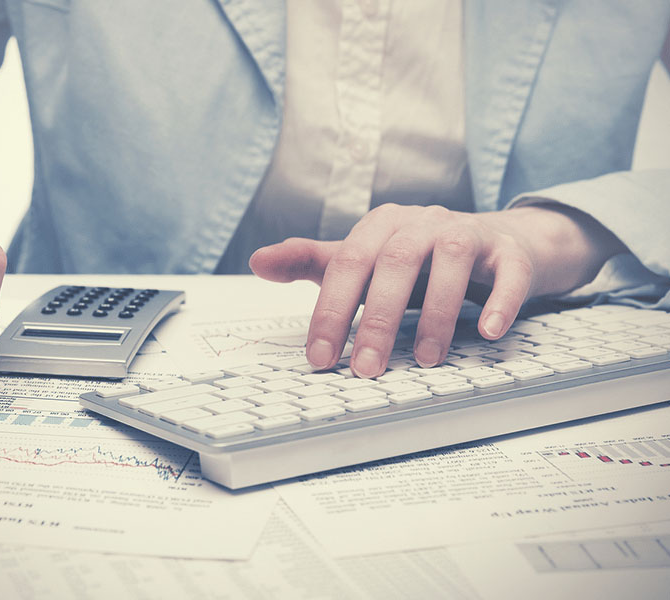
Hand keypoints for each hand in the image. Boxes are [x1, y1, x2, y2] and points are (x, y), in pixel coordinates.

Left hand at [250, 204, 625, 376]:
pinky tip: (487, 331)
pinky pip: (508, 272)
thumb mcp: (362, 259)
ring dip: (436, 313)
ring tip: (424, 360)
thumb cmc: (415, 260)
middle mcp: (421, 222)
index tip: (320, 358)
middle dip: (377, 319)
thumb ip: (313, 262)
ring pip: (450, 262)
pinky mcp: (509, 251)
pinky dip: (500, 301)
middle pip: (394, 262)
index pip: (346, 264)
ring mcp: (468, 232)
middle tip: (366, 369)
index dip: (330, 311)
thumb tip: (257, 262)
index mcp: (380, 225)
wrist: (491, 244)